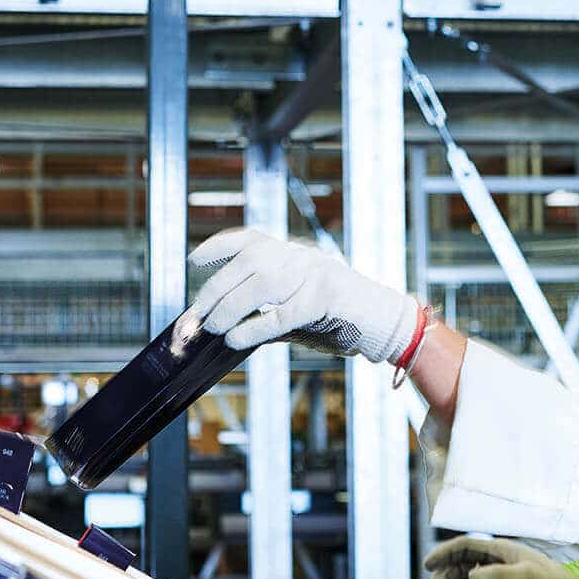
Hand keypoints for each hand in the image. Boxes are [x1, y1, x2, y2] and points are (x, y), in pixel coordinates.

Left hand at [185, 229, 420, 362]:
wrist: (385, 323)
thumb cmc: (338, 319)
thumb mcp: (297, 306)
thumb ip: (263, 310)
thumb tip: (221, 326)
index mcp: (293, 254)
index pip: (250, 240)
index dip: (218, 247)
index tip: (193, 261)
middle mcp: (302, 257)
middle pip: (249, 262)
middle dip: (216, 289)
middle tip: (195, 316)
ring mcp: (316, 273)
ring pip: (263, 283)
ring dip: (230, 307)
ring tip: (212, 327)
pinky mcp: (327, 298)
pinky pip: (284, 312)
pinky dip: (255, 327)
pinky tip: (236, 338)